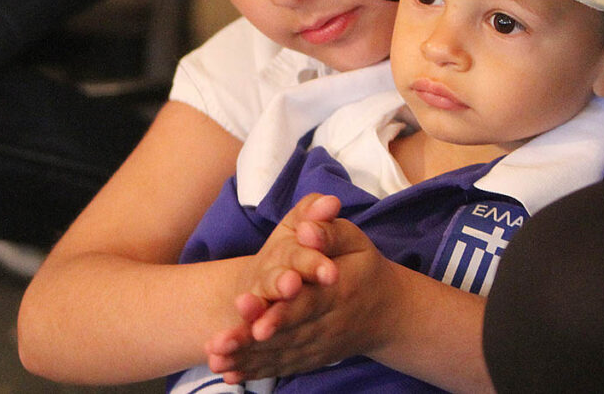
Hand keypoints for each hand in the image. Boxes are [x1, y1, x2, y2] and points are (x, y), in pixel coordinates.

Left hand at [207, 207, 396, 381]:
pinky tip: (229, 373)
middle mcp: (329, 323)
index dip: (282, 313)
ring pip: (281, 353)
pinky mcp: (313, 357)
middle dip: (251, 340)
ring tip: (215, 359)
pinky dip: (256, 371)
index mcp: (339, 290)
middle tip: (220, 344)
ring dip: (246, 358)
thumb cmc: (364, 268)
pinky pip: (283, 366)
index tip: (257, 322)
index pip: (308, 303)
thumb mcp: (355, 240)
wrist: (388, 311)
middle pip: (288, 334)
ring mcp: (321, 345)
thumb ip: (330, 230)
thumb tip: (306, 229)